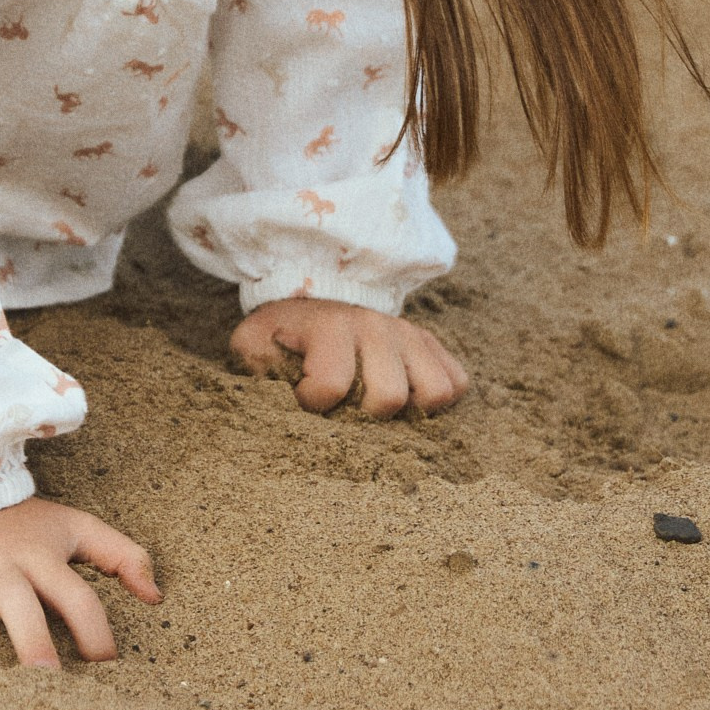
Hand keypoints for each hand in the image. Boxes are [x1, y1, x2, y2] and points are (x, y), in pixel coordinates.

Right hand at [0, 496, 159, 668]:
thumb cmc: (22, 519)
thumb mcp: (75, 526)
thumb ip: (121, 554)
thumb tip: (157, 595)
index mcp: (38, 559)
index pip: (80, 601)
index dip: (98, 636)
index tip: (106, 672)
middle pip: (21, 614)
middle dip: (33, 650)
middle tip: (43, 692)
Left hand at [231, 297, 467, 416]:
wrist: (320, 294)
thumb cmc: (286, 329)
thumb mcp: (255, 339)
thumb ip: (254, 363)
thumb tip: (273, 395)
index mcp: (330, 326)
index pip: (329, 385)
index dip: (313, 403)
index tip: (305, 397)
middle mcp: (376, 327)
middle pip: (389, 397)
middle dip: (364, 415)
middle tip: (346, 406)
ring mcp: (408, 335)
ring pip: (434, 392)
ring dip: (408, 408)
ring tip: (377, 403)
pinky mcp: (430, 343)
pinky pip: (455, 382)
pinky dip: (434, 397)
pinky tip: (404, 394)